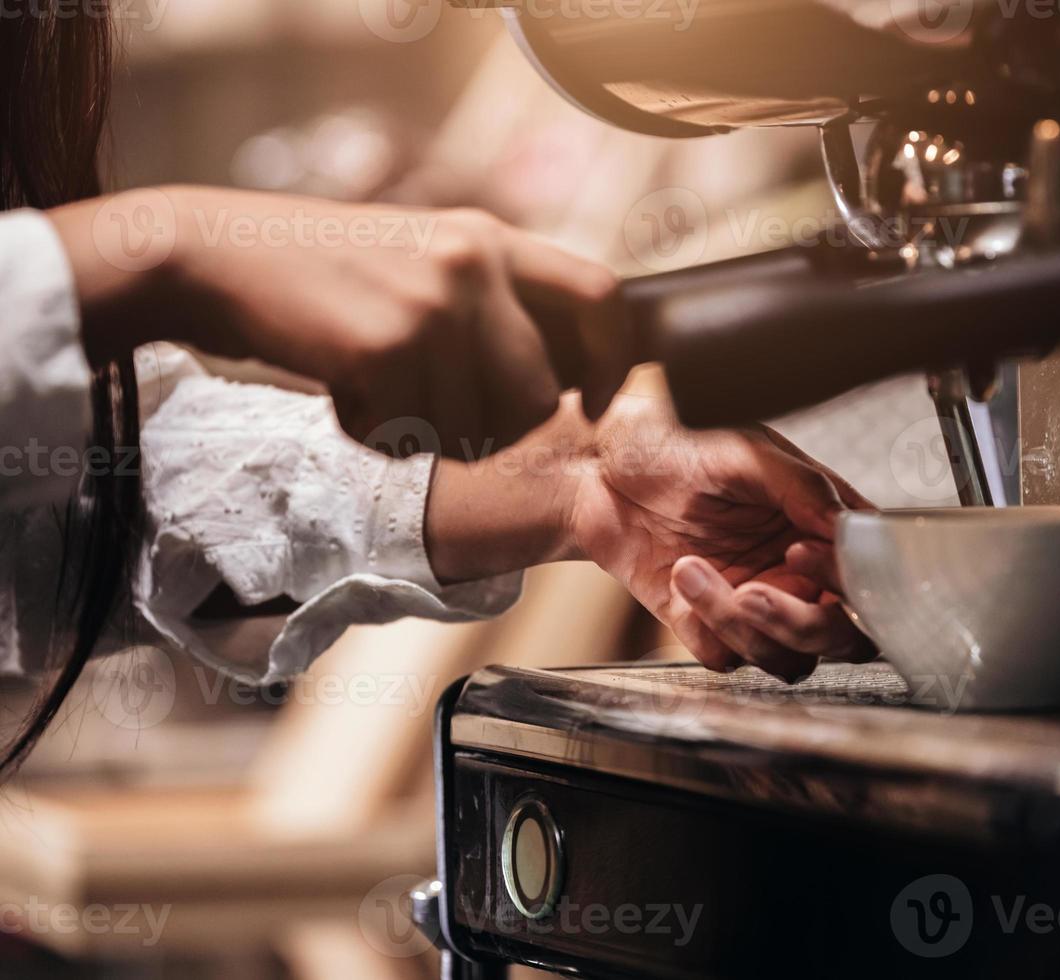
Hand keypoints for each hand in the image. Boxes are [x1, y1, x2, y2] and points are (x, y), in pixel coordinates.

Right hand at [49, 186, 622, 458]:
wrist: (215, 256)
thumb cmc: (325, 276)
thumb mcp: (424, 262)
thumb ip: (492, 304)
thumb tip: (564, 377)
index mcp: (491, 239)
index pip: (602, 296)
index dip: (610, 362)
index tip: (591, 402)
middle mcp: (473, 263)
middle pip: (539, 395)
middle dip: (494, 429)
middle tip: (433, 416)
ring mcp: (432, 303)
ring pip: (476, 428)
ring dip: (424, 435)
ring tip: (375, 392)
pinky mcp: (387, 345)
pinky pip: (412, 437)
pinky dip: (375, 436)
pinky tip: (343, 396)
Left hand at [570, 397, 875, 680]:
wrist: (598, 471)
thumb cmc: (675, 445)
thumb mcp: (744, 449)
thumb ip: (803, 485)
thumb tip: (846, 524)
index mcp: (821, 523)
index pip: (869, 575)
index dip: (844, 581)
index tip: (799, 553)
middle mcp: (800, 572)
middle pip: (841, 638)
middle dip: (800, 625)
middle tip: (752, 592)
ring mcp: (759, 603)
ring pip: (788, 658)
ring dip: (739, 624)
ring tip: (692, 569)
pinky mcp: (712, 627)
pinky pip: (729, 658)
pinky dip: (705, 628)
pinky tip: (678, 579)